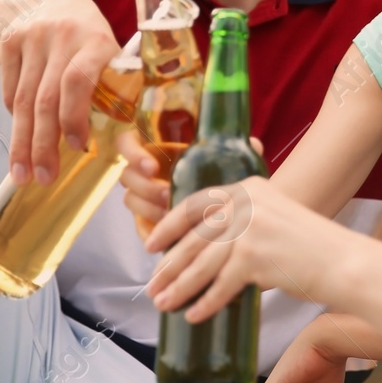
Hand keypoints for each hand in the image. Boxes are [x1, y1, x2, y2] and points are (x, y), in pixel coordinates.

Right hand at [0, 0, 119, 185]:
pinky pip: (10, 91)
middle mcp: (61, 36)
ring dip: (22, 143)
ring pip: (24, 101)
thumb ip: (112, 87)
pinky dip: (16, 117)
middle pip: (46, 99)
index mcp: (96, 40)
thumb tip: (119, 143)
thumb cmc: (89, 37)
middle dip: (43, 145)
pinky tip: (21, 137)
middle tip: (43, 178)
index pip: (78, 82)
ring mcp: (31, 38)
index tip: (79, 148)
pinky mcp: (7, 42)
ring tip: (23, 174)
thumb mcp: (109, 52)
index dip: (75, 118)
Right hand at [120, 134, 266, 243]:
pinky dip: (149, 233)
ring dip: (147, 208)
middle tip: (166, 195)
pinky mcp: (147, 222)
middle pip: (127, 176)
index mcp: (159, 150)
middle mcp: (147, 174)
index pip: (128, 142)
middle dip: (145, 187)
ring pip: (131, 200)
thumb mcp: (229, 163)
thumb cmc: (224, 179)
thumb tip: (254, 144)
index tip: (152, 167)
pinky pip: (140, 228)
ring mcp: (144, 198)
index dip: (133, 153)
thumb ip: (237, 150)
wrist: (229, 213)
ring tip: (169, 214)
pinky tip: (164, 240)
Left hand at [147, 178, 358, 320]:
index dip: (169, 225)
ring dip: (179, 287)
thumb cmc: (313, 247)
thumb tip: (210, 251)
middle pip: (195, 237)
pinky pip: (221, 286)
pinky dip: (205, 303)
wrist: (343, 262)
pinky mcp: (254, 257)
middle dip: (169, 265)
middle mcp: (246, 203)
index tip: (152, 245)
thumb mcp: (277, 217)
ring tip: (164, 304)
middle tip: (153, 286)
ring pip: (202, 264)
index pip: (196, 203)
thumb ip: (247, 222)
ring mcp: (249, 229)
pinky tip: (194, 315)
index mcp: (249, 188)